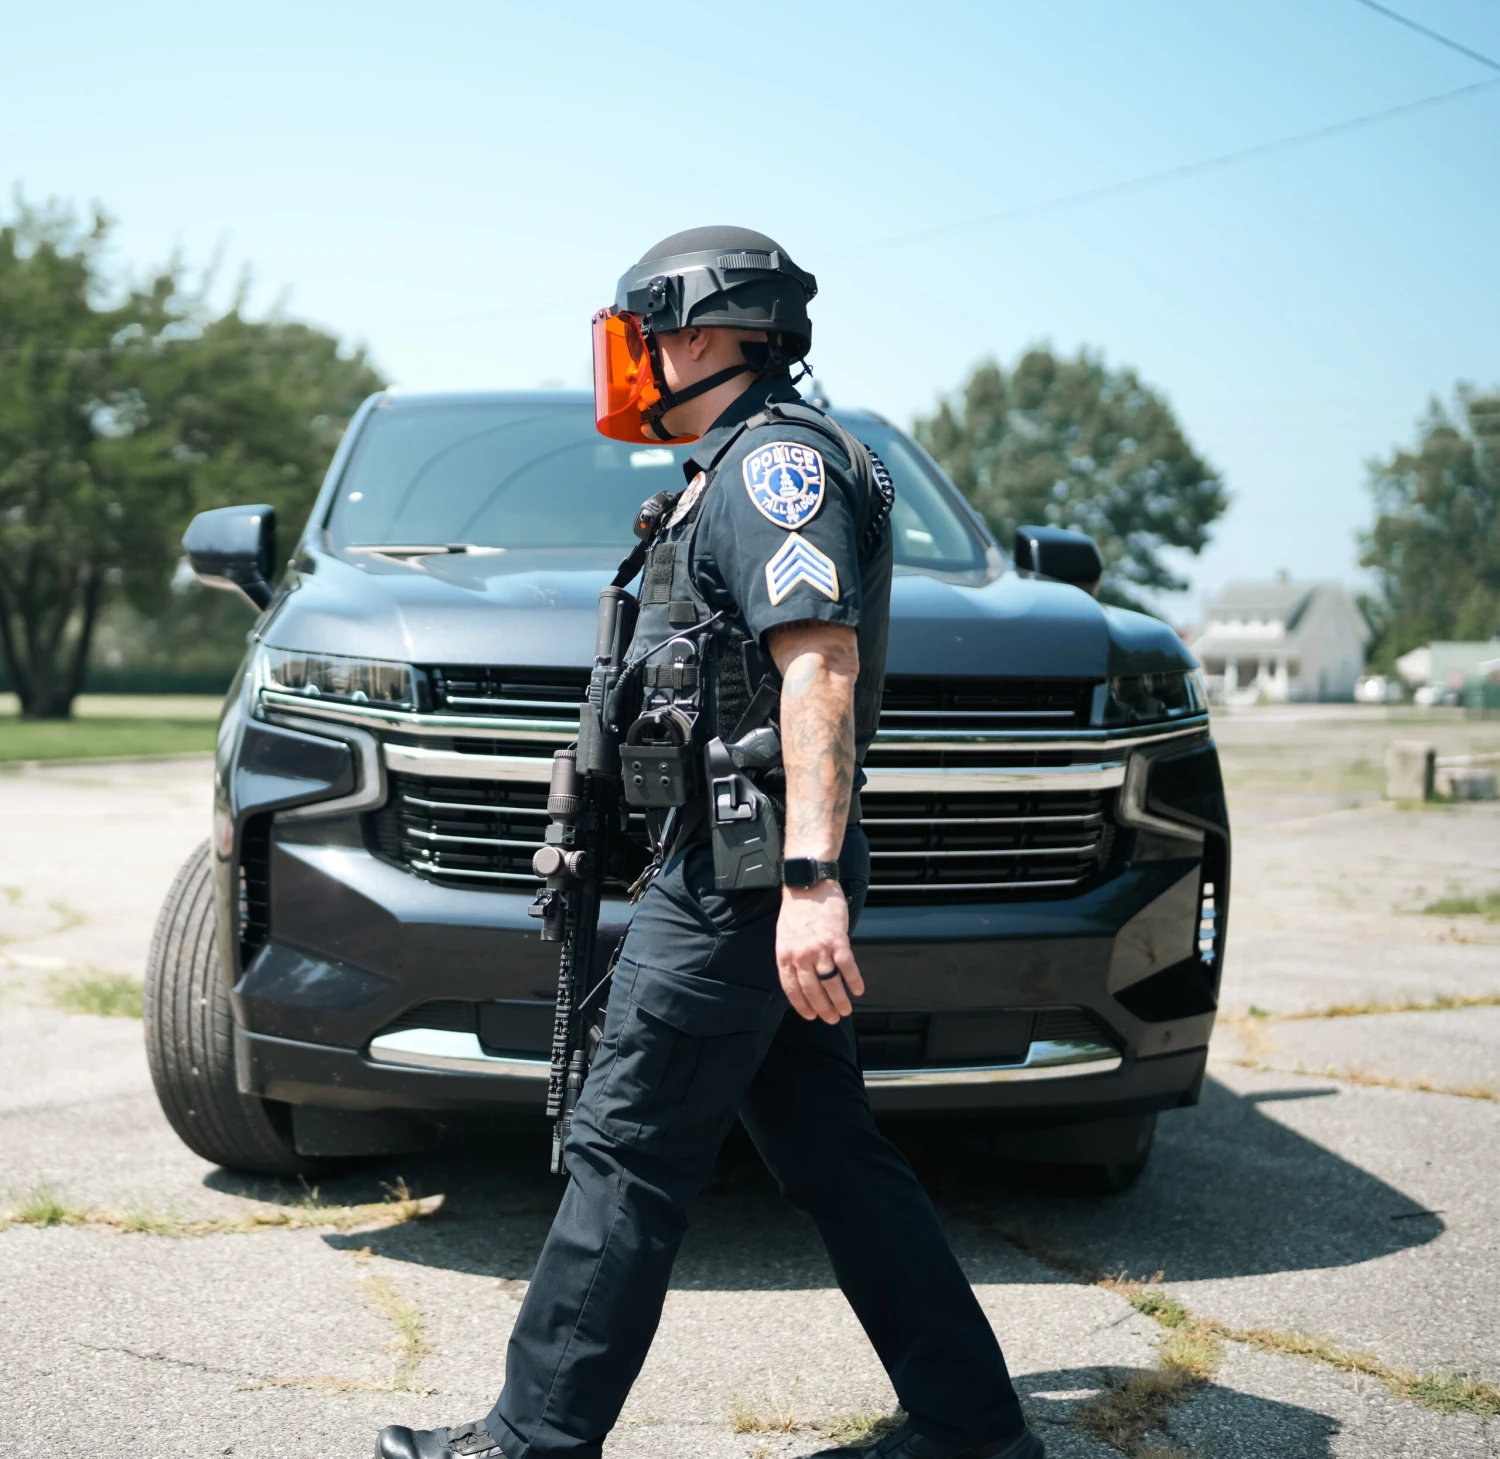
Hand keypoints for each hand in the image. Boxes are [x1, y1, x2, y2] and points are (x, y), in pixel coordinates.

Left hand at [776, 881, 864, 1022]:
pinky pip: (847, 967)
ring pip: (830, 983)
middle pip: (812, 990)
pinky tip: (858, 990)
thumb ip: (791, 956)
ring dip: (839, 1000)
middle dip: (823, 1008)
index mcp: (785, 955)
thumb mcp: (784, 935)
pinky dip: (853, 981)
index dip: (802, 1006)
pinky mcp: (837, 940)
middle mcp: (800, 956)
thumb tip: (802, 976)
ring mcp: (819, 949)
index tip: (811, 1016)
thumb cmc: (797, 908)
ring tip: (845, 1010)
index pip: (792, 989)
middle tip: (832, 1019)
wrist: (808, 883)